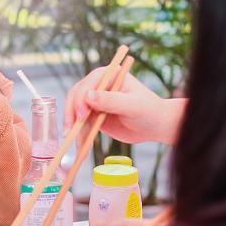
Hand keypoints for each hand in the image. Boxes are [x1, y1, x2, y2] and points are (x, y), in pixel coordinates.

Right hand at [64, 68, 184, 146]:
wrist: (155, 126)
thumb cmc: (149, 111)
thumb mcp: (132, 105)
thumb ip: (111, 100)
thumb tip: (88, 96)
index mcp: (108, 75)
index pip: (87, 85)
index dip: (80, 100)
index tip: (81, 116)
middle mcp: (98, 86)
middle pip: (75, 98)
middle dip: (71, 115)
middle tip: (70, 132)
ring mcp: (94, 101)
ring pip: (75, 113)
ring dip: (73, 129)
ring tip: (74, 144)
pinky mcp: (94, 116)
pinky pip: (82, 126)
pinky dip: (80, 137)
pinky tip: (81, 149)